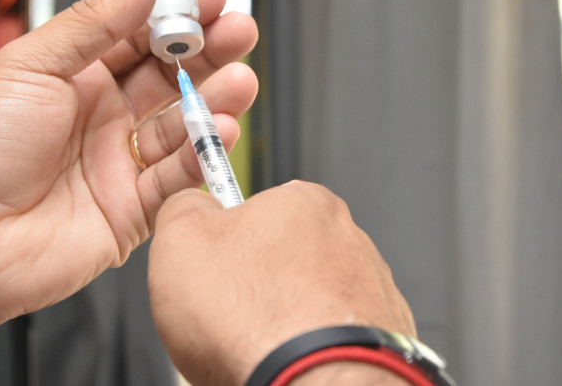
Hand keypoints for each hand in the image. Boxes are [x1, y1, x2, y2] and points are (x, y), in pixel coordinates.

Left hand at [0, 0, 258, 326]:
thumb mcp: (33, 64)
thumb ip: (96, 20)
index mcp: (75, 74)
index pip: (139, 32)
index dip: (176, 11)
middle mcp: (103, 114)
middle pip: (171, 74)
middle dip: (209, 50)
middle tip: (239, 31)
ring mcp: (120, 160)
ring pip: (183, 122)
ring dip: (215, 99)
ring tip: (239, 81)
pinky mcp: (134, 207)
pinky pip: (180, 174)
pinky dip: (204, 152)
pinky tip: (219, 129)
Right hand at [147, 181, 415, 385]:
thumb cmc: (256, 322)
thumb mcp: (180, 240)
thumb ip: (183, 207)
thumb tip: (187, 204)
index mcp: (304, 201)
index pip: (251, 209)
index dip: (220, 243)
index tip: (207, 267)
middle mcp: (348, 239)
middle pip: (280, 257)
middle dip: (252, 284)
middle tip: (225, 312)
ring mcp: (371, 290)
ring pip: (304, 300)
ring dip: (280, 318)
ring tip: (254, 343)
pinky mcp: (381, 338)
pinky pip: (328, 336)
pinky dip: (308, 348)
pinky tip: (283, 360)